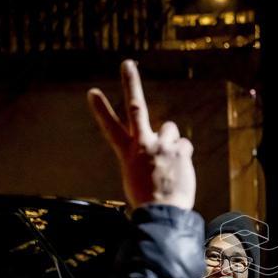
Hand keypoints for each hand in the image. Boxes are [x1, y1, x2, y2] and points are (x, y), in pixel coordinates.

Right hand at [87, 60, 195, 209]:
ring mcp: (162, 145)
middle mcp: (143, 144)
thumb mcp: (137, 178)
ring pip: (170, 128)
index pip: (110, 128)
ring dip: (171, 140)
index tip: (93, 92)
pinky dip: (183, 155)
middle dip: (130, 83)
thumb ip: (145, 157)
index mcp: (127, 153)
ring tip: (169, 161)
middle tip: (126, 64)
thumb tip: (158, 148)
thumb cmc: (148, 201)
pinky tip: (180, 170)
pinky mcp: (180, 150)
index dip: (101, 109)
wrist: (162, 214)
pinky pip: (185, 145)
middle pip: (135, 107)